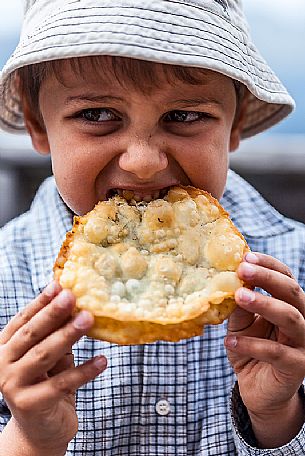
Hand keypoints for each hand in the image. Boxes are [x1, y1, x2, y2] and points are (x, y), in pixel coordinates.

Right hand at [0, 282, 106, 452]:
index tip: (59, 285)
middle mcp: (3, 364)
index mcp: (5, 346)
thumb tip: (77, 304)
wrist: (39, 430)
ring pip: (44, 355)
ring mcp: (13, 385)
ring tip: (88, 319)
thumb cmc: (46, 383)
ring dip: (68, 335)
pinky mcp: (30, 404)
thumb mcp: (49, 355)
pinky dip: (84, 371)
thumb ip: (55, 333)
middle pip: (32, 334)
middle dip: (53, 313)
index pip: (23, 319)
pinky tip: (103, 360)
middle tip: (73, 296)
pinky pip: (62, 383)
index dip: (41, 302)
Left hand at [225, 252, 304, 444]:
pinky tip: (229, 341)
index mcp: (289, 305)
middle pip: (292, 292)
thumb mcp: (240, 324)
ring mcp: (303, 344)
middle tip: (243, 270)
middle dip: (268, 278)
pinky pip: (276, 352)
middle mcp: (302, 320)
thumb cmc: (250, 349)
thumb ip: (238, 305)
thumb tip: (226, 280)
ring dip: (264, 304)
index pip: (285, 278)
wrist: (258, 389)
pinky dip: (251, 344)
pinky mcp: (297, 367)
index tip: (246, 257)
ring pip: (291, 317)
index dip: (268, 265)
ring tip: (239, 296)